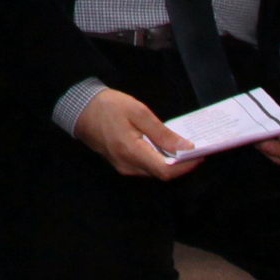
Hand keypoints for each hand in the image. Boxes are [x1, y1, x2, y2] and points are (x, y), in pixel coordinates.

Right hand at [70, 87, 200, 180]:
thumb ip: (162, 132)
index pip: (166, 171)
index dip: (186, 166)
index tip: (200, 154)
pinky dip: (158, 158)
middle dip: (181, 163)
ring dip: (170, 161)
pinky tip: (163, 145)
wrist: (80, 107)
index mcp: (132, 152)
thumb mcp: (138, 113)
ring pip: (154, 171)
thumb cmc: (108, 107)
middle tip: (194, 147)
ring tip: (181, 144)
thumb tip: (185, 147)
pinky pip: (145, 166)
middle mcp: (128, 165)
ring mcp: (123, 166)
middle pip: (162, 173)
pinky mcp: (121, 163)